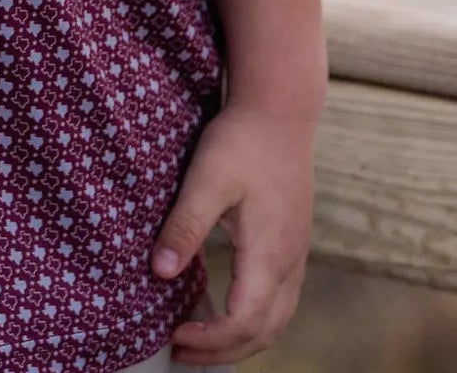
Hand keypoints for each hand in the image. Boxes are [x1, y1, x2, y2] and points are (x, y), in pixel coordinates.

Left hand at [150, 103, 316, 364]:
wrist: (281, 109)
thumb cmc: (241, 140)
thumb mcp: (206, 179)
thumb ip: (184, 225)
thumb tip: (159, 272)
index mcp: (269, 254)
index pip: (243, 323)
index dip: (209, 341)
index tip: (174, 337)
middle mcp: (290, 262)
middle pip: (263, 332)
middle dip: (222, 352)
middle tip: (179, 351)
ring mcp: (296, 254)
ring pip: (277, 320)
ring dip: (241, 339)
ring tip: (201, 340)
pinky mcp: (294, 243)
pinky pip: (280, 300)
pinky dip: (255, 319)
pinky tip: (228, 309)